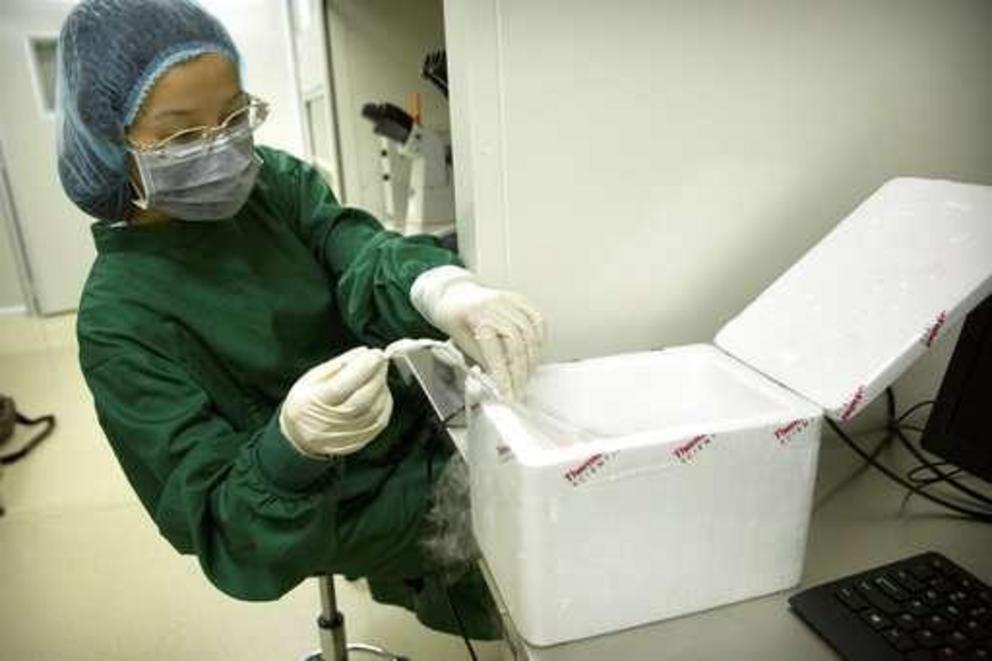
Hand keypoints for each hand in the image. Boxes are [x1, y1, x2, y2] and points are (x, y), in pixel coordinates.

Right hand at [279, 347, 392, 456]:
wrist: (299, 436)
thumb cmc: (305, 402)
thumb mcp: (311, 378)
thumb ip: (338, 364)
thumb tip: (363, 352)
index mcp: (312, 404)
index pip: (341, 386)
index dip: (362, 368)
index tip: (374, 353)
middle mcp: (328, 424)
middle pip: (362, 400)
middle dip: (376, 375)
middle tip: (381, 359)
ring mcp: (344, 436)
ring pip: (374, 411)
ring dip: (382, 388)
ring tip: (379, 373)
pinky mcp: (358, 442)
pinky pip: (379, 422)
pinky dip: (384, 403)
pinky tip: (381, 391)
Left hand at [411, 266, 544, 397]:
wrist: (453, 296)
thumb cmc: (454, 319)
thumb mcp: (461, 342)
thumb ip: (482, 360)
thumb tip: (500, 382)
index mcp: (475, 316)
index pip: (495, 350)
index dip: (504, 375)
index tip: (508, 393)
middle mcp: (493, 305)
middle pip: (516, 341)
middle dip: (520, 369)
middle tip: (519, 387)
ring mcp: (508, 300)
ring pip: (530, 331)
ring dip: (532, 357)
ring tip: (527, 374)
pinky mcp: (518, 299)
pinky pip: (537, 318)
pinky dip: (539, 337)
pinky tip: (535, 351)